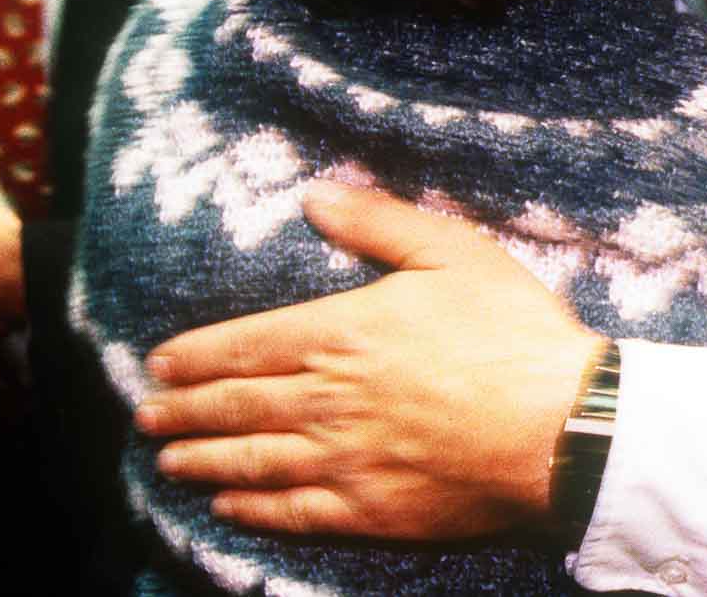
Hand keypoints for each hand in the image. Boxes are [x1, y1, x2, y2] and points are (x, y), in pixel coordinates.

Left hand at [136, 181, 604, 539]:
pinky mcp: (369, 509)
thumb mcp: (451, 251)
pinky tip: (226, 506)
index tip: (160, 364)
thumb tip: (317, 195)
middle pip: (234, 406)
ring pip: (250, 461)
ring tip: (166, 460)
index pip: (245, 344)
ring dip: (201, 460)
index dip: (196, 356)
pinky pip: (292, 511)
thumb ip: (379, 222)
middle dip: (183, 410)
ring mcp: (343, 459)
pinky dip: (250, 509)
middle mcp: (325, 398)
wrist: (560, 425)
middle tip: (146, 415)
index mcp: (340, 332)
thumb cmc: (511, 332)